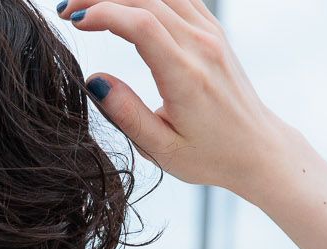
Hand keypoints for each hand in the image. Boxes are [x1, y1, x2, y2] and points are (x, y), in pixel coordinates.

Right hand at [60, 0, 291, 196]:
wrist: (258, 148)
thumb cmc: (210, 156)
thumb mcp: (162, 149)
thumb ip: (127, 114)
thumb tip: (95, 81)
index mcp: (186, 75)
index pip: (140, 24)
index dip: (103, 13)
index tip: (74, 22)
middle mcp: (201, 45)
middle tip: (68, 10)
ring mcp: (210, 33)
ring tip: (90, 6)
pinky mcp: (213, 30)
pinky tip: (125, 4)